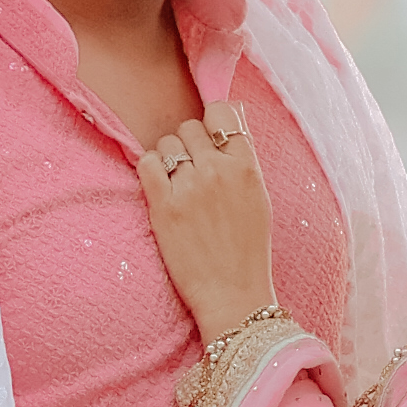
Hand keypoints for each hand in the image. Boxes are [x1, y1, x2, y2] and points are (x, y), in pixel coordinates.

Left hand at [140, 108, 276, 353]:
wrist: (232, 294)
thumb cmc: (248, 250)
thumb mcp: (259, 197)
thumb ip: (242, 160)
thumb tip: (228, 120)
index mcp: (247, 166)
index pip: (222, 112)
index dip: (212, 121)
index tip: (208, 137)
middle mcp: (218, 170)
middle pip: (190, 127)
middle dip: (189, 145)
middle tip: (192, 171)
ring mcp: (190, 187)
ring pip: (168, 143)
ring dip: (169, 159)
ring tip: (177, 185)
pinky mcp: (164, 206)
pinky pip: (147, 163)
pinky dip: (150, 169)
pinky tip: (160, 188)